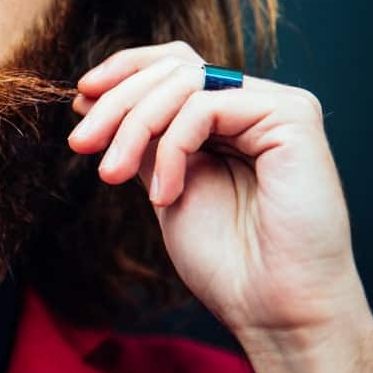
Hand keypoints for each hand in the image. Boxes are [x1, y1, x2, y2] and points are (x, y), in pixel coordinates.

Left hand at [67, 41, 372, 372]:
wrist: (271, 308)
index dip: (125, 70)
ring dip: (134, 126)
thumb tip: (90, 97)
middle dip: (117, 103)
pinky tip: (164, 195)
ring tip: (112, 175)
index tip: (80, 98)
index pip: (174, 64)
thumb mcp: (162, 183)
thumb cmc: (225, 258)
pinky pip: (206, 107)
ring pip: (185, 82)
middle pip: (173, 69)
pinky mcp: (293, 117)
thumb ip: (141, 139)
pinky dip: (171, 146)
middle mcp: (256, 102)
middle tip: (80, 144)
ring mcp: (276, 106)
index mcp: (230, 115)